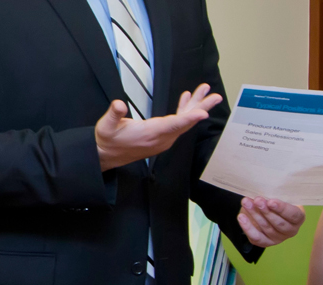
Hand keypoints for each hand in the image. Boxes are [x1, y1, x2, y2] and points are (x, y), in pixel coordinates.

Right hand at [95, 84, 222, 170]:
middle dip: (201, 108)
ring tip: (207, 91)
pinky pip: (177, 124)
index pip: (173, 125)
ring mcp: (163, 139)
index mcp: (150, 134)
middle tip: (215, 96)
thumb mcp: (106, 126)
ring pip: (184, 122)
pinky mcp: (162, 137)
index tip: (204, 113)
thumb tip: (118, 104)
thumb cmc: (107, 139)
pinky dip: (184, 111)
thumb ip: (114, 114)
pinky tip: (187, 98)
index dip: (189, 118)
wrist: (107, 155)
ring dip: (195, 106)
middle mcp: (161, 138)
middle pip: (185, 122)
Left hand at [238, 198, 304, 246]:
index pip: (292, 215)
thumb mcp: (280, 195)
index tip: (271, 201)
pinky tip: (242, 217)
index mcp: (297, 218)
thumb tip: (265, 190)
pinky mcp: (266, 242)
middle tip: (257, 200)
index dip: (282, 208)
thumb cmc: (277, 200)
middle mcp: (290, 230)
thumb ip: (276, 194)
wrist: (267, 209)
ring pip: (266, 229)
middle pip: (279, 223)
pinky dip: (248, 227)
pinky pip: (256, 237)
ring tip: (246, 203)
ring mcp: (278, 238)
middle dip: (266, 211)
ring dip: (255, 215)